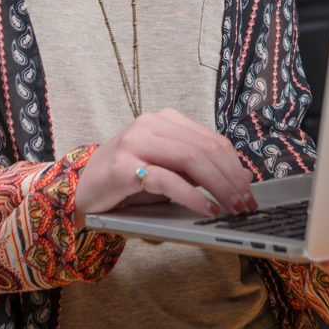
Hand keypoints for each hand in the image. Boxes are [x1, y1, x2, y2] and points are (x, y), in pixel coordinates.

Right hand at [74, 108, 257, 226]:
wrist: (79, 189)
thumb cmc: (126, 180)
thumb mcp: (164, 168)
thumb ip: (193, 168)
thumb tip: (237, 180)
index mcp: (165, 119)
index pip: (211, 138)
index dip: (235, 166)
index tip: (249, 190)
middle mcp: (151, 124)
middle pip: (205, 148)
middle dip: (231, 179)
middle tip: (245, 205)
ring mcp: (136, 142)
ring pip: (191, 160)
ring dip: (217, 188)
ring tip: (231, 209)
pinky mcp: (123, 167)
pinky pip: (167, 180)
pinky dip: (192, 196)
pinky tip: (206, 210)